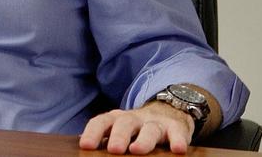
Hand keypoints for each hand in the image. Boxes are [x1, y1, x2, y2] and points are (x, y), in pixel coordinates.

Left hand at [79, 102, 194, 154]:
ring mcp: (155, 123)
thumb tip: (82, 145)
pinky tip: (178, 149)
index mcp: (117, 119)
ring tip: (137, 150)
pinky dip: (177, 140)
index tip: (85, 145)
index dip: (93, 133)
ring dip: (144, 140)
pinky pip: (177, 133)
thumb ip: (106, 137)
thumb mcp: (121, 130)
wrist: (168, 111)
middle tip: (114, 149)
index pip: (102, 122)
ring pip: (150, 129)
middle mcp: (135, 119)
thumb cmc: (137, 128)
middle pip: (125, 123)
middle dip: (118, 135)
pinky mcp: (175, 128)